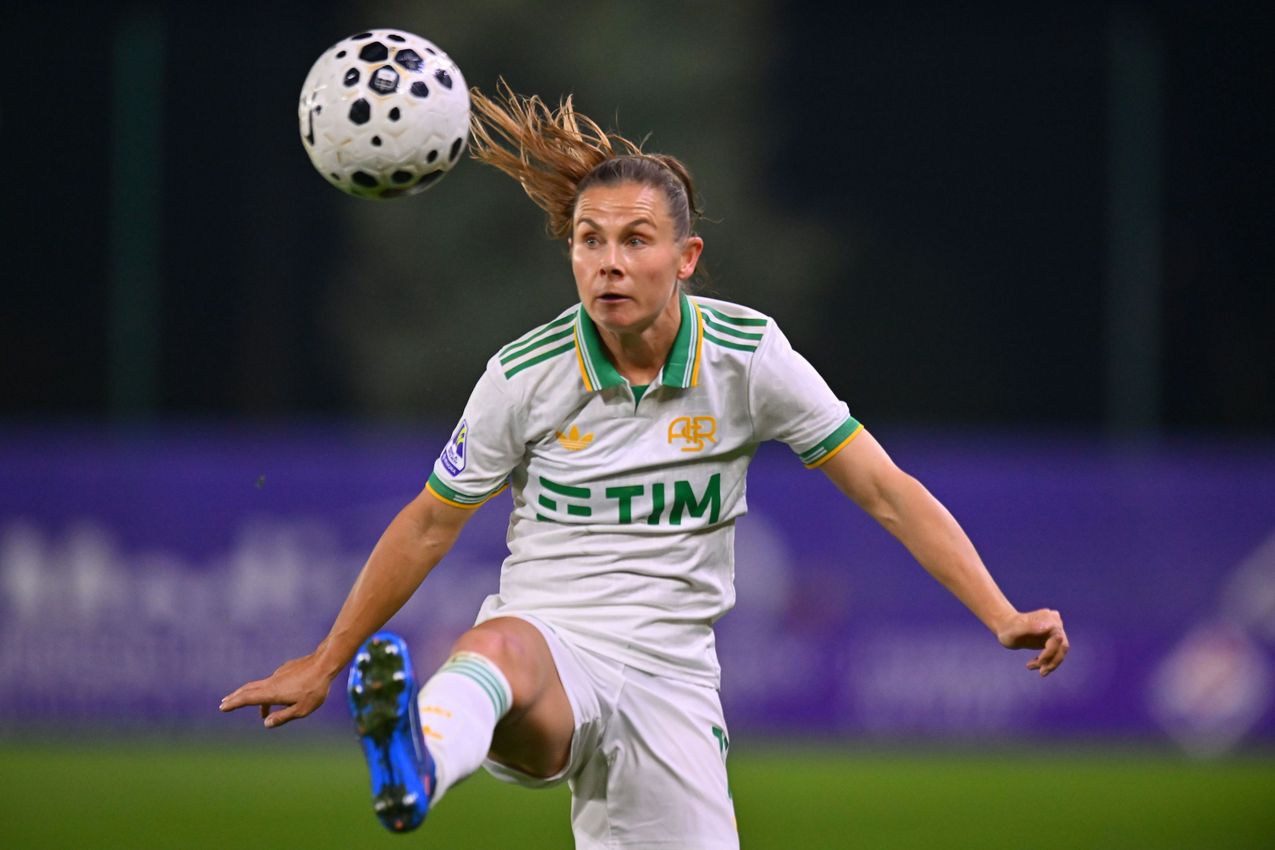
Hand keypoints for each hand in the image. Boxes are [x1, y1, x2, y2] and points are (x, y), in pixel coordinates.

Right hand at [219, 653, 334, 727]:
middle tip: (224, 703)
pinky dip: (270, 691)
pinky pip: (274, 682)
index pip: (248, 699)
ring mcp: (279, 675)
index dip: (234, 703)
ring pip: (261, 686)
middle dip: (236, 697)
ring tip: (262, 713)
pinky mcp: (286, 670)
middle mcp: (272, 682)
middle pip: (249, 690)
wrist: (324, 664)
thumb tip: (266, 723)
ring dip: (255, 696)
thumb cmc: (314, 689)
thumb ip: (282, 717)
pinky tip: (283, 698)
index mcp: (273, 693)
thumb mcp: (301, 710)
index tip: (222, 707)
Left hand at [996, 608, 1068, 675]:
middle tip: (1041, 673)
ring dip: (1050, 663)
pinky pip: (1055, 653)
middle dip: (1053, 661)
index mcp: (1049, 619)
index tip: (1040, 662)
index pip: (1057, 640)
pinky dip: (1047, 661)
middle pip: (1062, 647)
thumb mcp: (1016, 630)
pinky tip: (1033, 664)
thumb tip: (1050, 627)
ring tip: (1031, 667)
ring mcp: (1054, 631)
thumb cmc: (1009, 629)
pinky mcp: (1051, 639)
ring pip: (1060, 651)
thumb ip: (1031, 627)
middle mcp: (1055, 623)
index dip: (1050, 653)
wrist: (1005, 626)